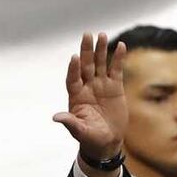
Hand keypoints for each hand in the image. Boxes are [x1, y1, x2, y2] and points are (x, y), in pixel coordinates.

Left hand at [53, 32, 127, 176]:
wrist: (106, 141)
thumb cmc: (90, 138)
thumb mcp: (79, 131)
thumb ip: (70, 122)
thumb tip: (55, 117)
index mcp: (76, 97)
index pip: (73, 79)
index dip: (73, 69)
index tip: (74, 57)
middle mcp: (87, 88)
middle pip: (85, 66)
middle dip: (86, 51)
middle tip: (87, 34)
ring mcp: (101, 86)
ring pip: (100, 64)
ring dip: (101, 50)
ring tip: (102, 35)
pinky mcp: (115, 87)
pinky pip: (116, 70)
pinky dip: (118, 58)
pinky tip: (121, 45)